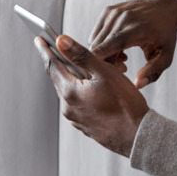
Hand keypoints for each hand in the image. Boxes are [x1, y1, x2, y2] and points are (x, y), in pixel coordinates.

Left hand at [35, 34, 149, 156]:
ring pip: (70, 91)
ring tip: (88, 69)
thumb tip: (61, 41)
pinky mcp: (86, 125)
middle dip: (62, 63)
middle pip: (60, 78)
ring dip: (75, 78)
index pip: (52, 65)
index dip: (45, 50)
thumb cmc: (125, 104)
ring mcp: (76, 118)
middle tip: (61, 49)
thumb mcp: (104, 72)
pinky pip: (79, 103)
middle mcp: (69, 107)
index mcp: (70, 92)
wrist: (137, 135)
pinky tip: (96, 89)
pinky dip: (83, 92)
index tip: (39, 39)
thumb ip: (81, 55)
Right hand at [89, 0, 176, 88]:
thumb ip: (153, 72)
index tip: (118, 72)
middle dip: (105, 62)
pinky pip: (96, 34)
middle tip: (123, 66)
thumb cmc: (165, 34)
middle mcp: (120, 19)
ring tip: (122, 56)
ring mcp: (112, 13)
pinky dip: (103, 44)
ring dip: (103, 54)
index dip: (104, 66)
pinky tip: (118, 47)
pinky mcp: (107, 11)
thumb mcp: (166, 55)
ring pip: (94, 42)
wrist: (163, 5)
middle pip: (97, 48)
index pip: (105, 50)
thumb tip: (136, 86)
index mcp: (134, 30)